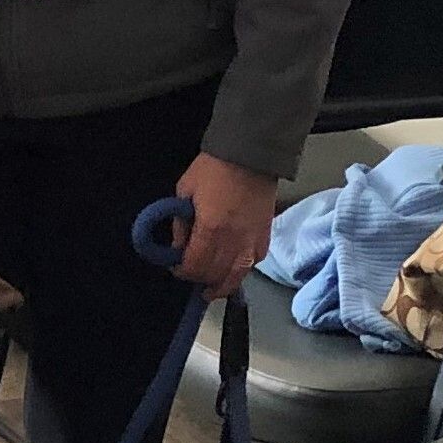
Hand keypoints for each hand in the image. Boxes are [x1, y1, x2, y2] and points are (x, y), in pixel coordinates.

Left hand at [171, 152, 277, 298]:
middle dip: (200, 279)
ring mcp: (252, 240)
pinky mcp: (265, 236)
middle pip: (215, 276)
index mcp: (211, 229)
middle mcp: (233, 240)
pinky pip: (253, 264)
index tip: (176, 267)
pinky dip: (240, 271)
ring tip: (211, 288)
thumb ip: (179, 225)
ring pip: (237, 276)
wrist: (250, 153)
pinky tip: (232, 270)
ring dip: (221, 284)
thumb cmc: (214, 168)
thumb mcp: (184, 191)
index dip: (183, 272)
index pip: (195, 266)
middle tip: (191, 274)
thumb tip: (177, 248)